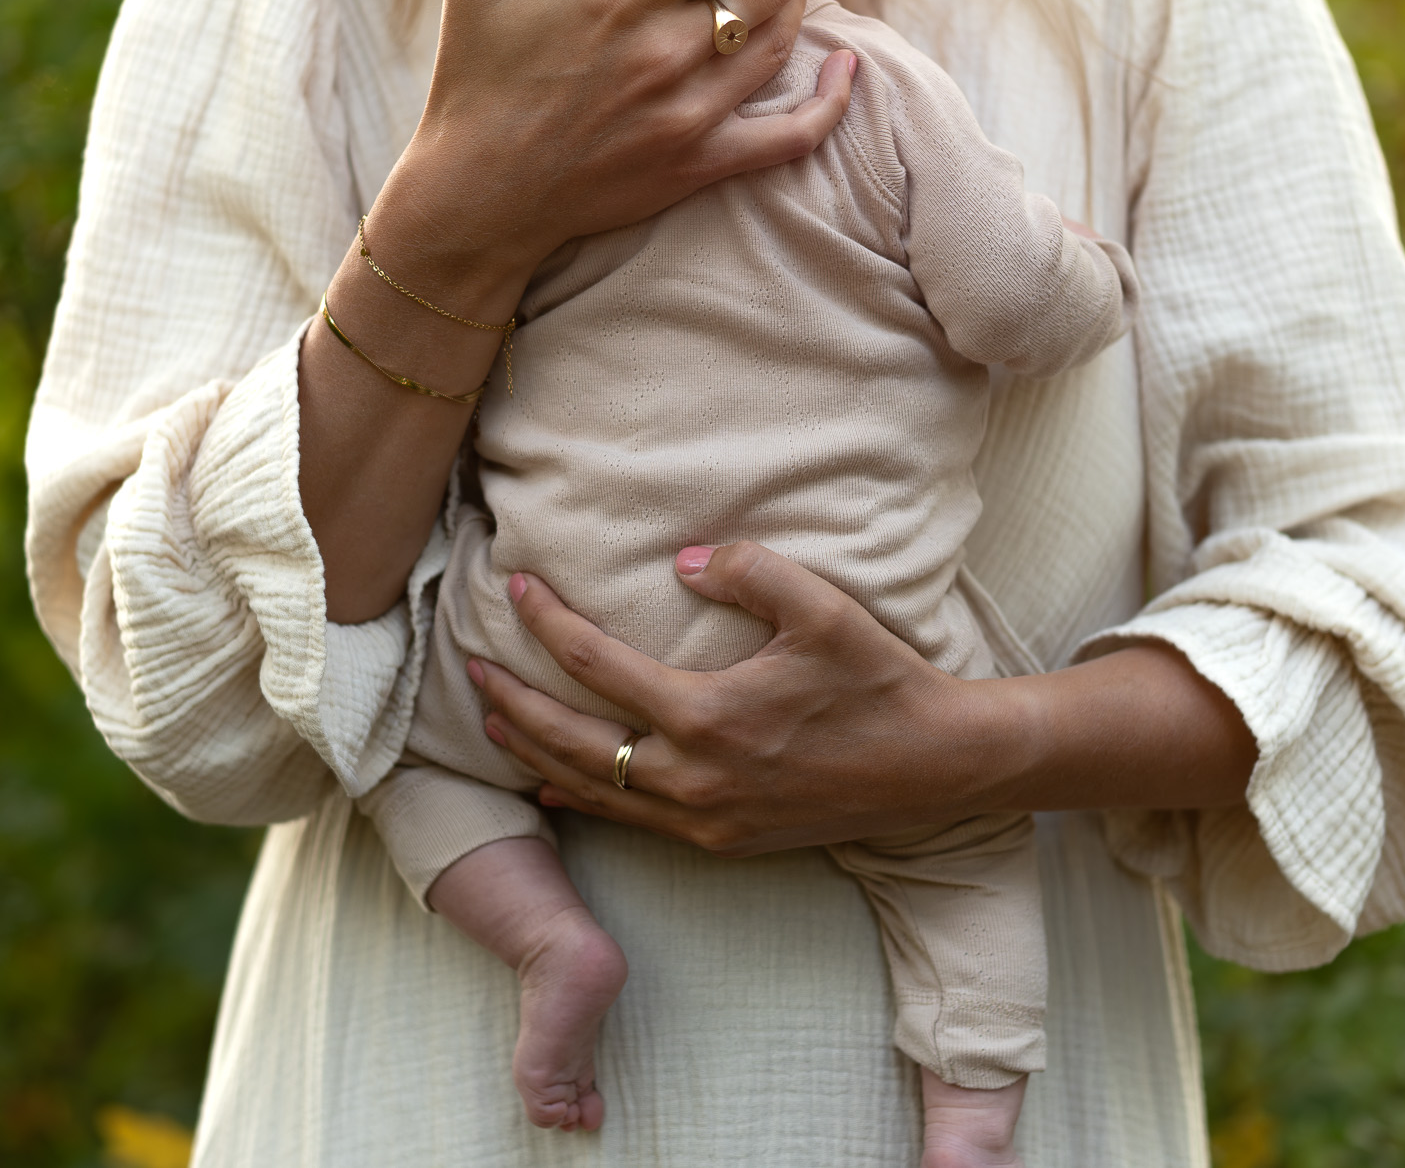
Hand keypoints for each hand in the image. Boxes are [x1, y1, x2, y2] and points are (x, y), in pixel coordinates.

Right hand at [373, 0, 858, 296]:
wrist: (480, 197)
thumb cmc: (474, 86)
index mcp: (620, 0)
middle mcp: (665, 54)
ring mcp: (688, 114)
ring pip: (777, 46)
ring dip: (800, 6)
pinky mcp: (698, 165)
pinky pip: (790, 137)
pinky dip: (829, 104)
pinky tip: (846, 70)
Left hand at [472, 542, 998, 855]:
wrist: (936, 766)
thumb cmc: (879, 680)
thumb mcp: (820, 607)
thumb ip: (744, 570)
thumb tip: (677, 562)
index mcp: (707, 715)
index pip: (594, 665)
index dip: (544, 623)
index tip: (513, 587)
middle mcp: (693, 779)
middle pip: (569, 739)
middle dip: (510, 698)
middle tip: (468, 662)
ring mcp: (703, 820)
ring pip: (590, 789)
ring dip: (533, 750)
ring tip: (491, 717)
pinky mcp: (722, 842)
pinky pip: (630, 821)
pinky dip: (580, 796)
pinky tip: (552, 783)